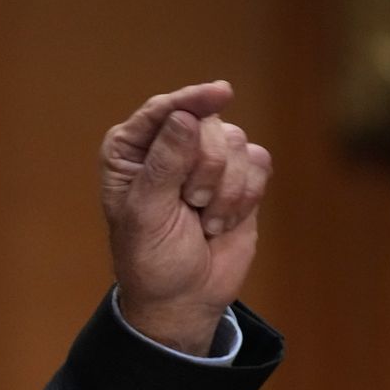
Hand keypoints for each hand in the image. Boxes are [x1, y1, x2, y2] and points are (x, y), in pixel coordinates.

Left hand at [100, 81, 271, 354]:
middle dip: (205, 171)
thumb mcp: (146, 214)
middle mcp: (169, 145)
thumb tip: (186, 115)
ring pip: (237, 143)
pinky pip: (259, 162)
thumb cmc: (151, 258)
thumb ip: (164, 164)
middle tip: (189, 206)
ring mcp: (206, 157)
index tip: (221, 93)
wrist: (183, 296)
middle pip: (208, 126)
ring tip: (202, 220)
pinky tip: (222, 221)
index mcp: (131, 151)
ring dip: (224, 192)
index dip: (192, 99)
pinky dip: (245, 197)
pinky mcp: (240, 174)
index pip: (163, 110)